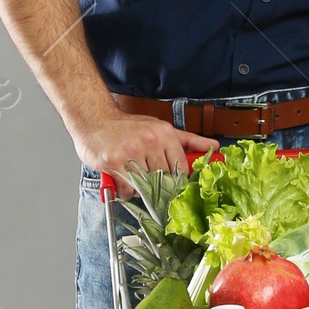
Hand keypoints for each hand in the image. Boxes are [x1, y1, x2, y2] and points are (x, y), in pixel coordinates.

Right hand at [71, 111, 215, 190]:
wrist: (94, 118)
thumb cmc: (128, 126)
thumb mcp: (160, 128)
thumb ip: (188, 140)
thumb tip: (214, 146)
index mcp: (165, 133)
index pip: (181, 167)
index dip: (177, 181)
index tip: (172, 185)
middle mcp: (150, 140)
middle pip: (164, 179)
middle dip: (157, 185)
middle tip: (148, 180)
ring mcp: (131, 151)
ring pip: (145, 186)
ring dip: (140, 188)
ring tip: (134, 175)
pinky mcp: (114, 162)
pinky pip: (127, 188)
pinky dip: (126, 189)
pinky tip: (122, 177)